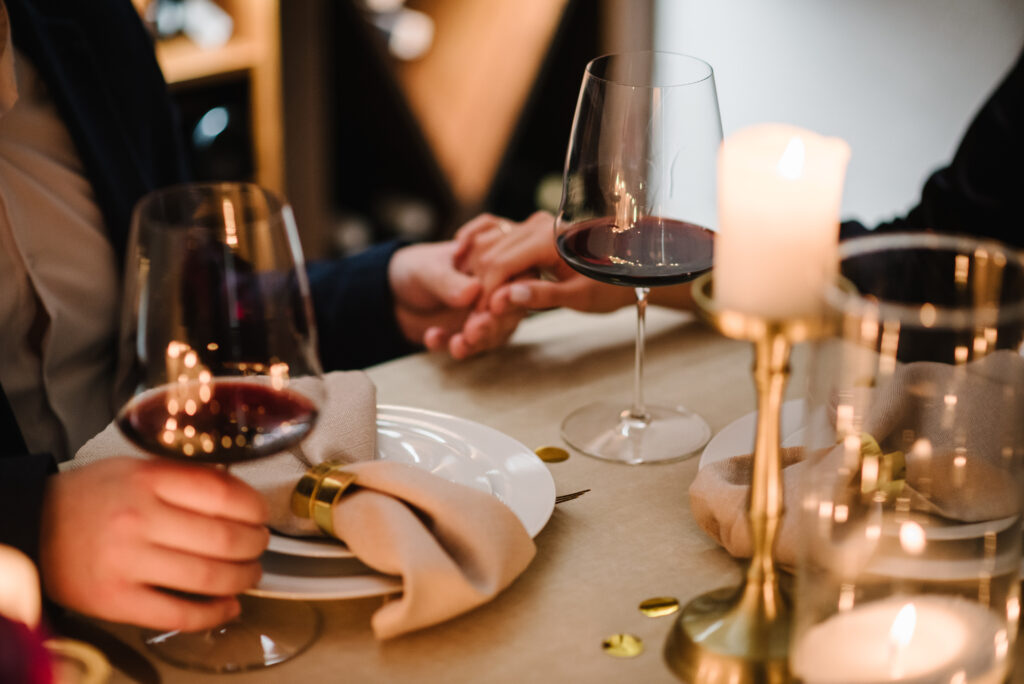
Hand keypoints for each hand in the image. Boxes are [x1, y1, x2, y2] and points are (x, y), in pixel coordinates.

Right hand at [39, 458, 268, 631]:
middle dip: (256, 545)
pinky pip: (178, 614)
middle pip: (225, 538)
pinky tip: (227, 606)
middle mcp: (138, 519)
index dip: (255, 508)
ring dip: (243, 579)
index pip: (224, 494)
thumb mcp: (139, 469)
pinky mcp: (115, 601)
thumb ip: (187, 478)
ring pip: (209, 577)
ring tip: (249, 574)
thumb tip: (240, 493)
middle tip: (260, 545)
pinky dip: (213, 613)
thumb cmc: (94, 497)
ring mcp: (126, 563)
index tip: (262, 514)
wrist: (34, 526)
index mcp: (148, 480)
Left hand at [389, 241, 524, 358]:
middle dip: (494, 324)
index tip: (495, 306)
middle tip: (473, 331)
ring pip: (498, 333)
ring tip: (457, 344)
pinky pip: (474, 346)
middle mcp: (498, 289)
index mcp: (496, 262)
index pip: (518, 278)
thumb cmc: (418, 269)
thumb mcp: (427, 270)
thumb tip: (473, 291)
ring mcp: (488, 315)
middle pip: (512, 310)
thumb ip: (448, 280)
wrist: (397, 294)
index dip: (512, 294)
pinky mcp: (476, 336)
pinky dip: (456, 346)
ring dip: (479, 342)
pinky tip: (432, 338)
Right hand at [454, 211, 636, 314]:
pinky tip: (485, 283)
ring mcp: (533, 225)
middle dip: (481, 287)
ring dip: (483, 276)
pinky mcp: (532, 231)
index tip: (482, 318)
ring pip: (491, 248)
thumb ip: (543, 295)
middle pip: (491, 255)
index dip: (486, 293)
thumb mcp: (580, 297)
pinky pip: (500, 244)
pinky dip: (489, 264)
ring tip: (485, 306)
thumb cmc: (611, 283)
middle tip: (480, 318)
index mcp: (549, 239)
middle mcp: (537, 225)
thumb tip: (505, 298)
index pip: (500, 264)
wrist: (630, 265)